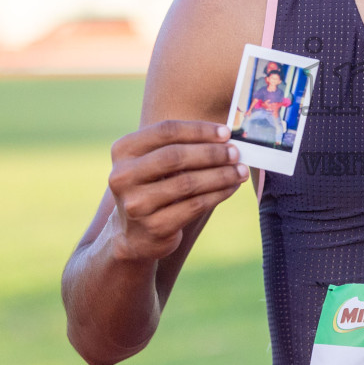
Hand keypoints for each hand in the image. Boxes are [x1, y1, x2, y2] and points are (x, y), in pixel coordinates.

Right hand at [106, 120, 248, 261]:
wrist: (135, 235)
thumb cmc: (153, 188)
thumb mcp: (154, 163)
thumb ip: (181, 146)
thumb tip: (226, 137)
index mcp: (123, 151)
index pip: (165, 131)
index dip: (199, 130)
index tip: (226, 132)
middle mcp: (123, 176)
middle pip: (175, 156)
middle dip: (211, 153)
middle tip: (236, 152)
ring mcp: (136, 204)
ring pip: (188, 183)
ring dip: (220, 175)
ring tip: (240, 170)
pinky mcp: (154, 227)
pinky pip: (194, 205)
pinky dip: (218, 194)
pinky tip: (231, 187)